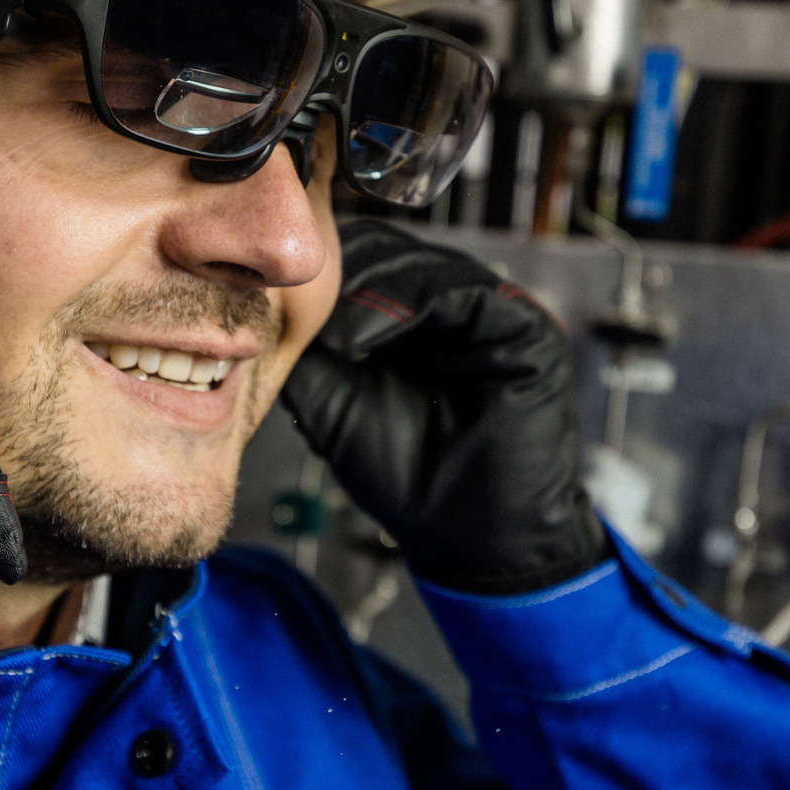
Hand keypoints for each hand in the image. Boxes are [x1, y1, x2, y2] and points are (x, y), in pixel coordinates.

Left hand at [280, 219, 604, 594]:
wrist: (472, 535)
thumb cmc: (407, 477)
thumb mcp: (334, 403)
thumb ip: (309, 350)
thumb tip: (266, 302)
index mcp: (411, 320)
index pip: (364, 265)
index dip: (321, 274)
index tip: (272, 291)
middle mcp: (451, 308)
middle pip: (391, 254)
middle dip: (340, 274)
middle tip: (296, 302)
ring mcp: (490, 313)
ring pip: (423, 266)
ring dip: (367, 290)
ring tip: (328, 327)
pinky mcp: (523, 326)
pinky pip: (465, 292)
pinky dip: (409, 303)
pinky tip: (363, 333)